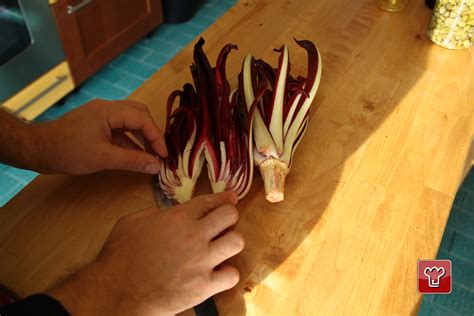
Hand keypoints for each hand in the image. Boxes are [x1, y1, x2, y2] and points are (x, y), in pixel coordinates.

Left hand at [34, 99, 167, 174]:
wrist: (37, 150)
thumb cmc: (68, 151)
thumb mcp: (103, 158)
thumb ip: (133, 160)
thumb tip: (157, 165)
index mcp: (110, 111)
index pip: (142, 119)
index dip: (156, 137)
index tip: (164, 155)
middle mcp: (107, 109)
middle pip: (139, 115)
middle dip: (152, 133)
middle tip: (160, 152)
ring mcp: (101, 116)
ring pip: (130, 122)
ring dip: (142, 137)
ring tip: (151, 155)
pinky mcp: (96, 126)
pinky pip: (119, 130)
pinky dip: (130, 142)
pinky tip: (135, 155)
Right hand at [48, 192, 243, 314]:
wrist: (116, 291)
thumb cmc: (120, 255)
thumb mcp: (133, 221)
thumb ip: (157, 212)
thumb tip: (171, 212)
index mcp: (178, 217)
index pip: (210, 201)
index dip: (224, 198)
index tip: (231, 199)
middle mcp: (195, 235)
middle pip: (230, 216)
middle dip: (229, 217)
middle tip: (224, 224)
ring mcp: (202, 261)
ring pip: (237, 241)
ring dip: (231, 243)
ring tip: (222, 248)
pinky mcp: (204, 286)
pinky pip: (232, 275)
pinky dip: (227, 274)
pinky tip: (218, 273)